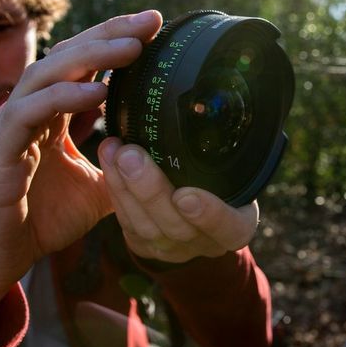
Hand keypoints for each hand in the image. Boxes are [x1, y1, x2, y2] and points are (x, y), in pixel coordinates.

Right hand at [0, 11, 161, 345]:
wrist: (2, 259)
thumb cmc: (44, 219)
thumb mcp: (100, 190)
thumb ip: (126, 169)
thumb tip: (168, 160)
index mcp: (52, 112)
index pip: (84, 63)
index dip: (116, 39)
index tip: (157, 25)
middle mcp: (30, 109)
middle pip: (68, 55)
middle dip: (109, 34)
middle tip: (150, 21)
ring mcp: (11, 125)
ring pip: (48, 73)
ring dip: (91, 56)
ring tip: (133, 48)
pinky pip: (31, 112)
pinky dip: (64, 97)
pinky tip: (101, 92)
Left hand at [98, 137, 259, 262]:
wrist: (202, 204)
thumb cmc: (225, 176)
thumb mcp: (237, 165)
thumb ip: (230, 147)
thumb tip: (219, 99)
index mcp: (237, 225)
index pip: (230, 228)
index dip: (210, 214)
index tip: (186, 195)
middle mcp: (205, 242)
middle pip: (177, 227)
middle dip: (150, 191)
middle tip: (131, 156)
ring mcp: (173, 247)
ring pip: (145, 226)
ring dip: (124, 186)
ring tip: (113, 150)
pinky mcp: (144, 243)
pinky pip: (126, 220)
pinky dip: (115, 188)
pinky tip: (108, 157)